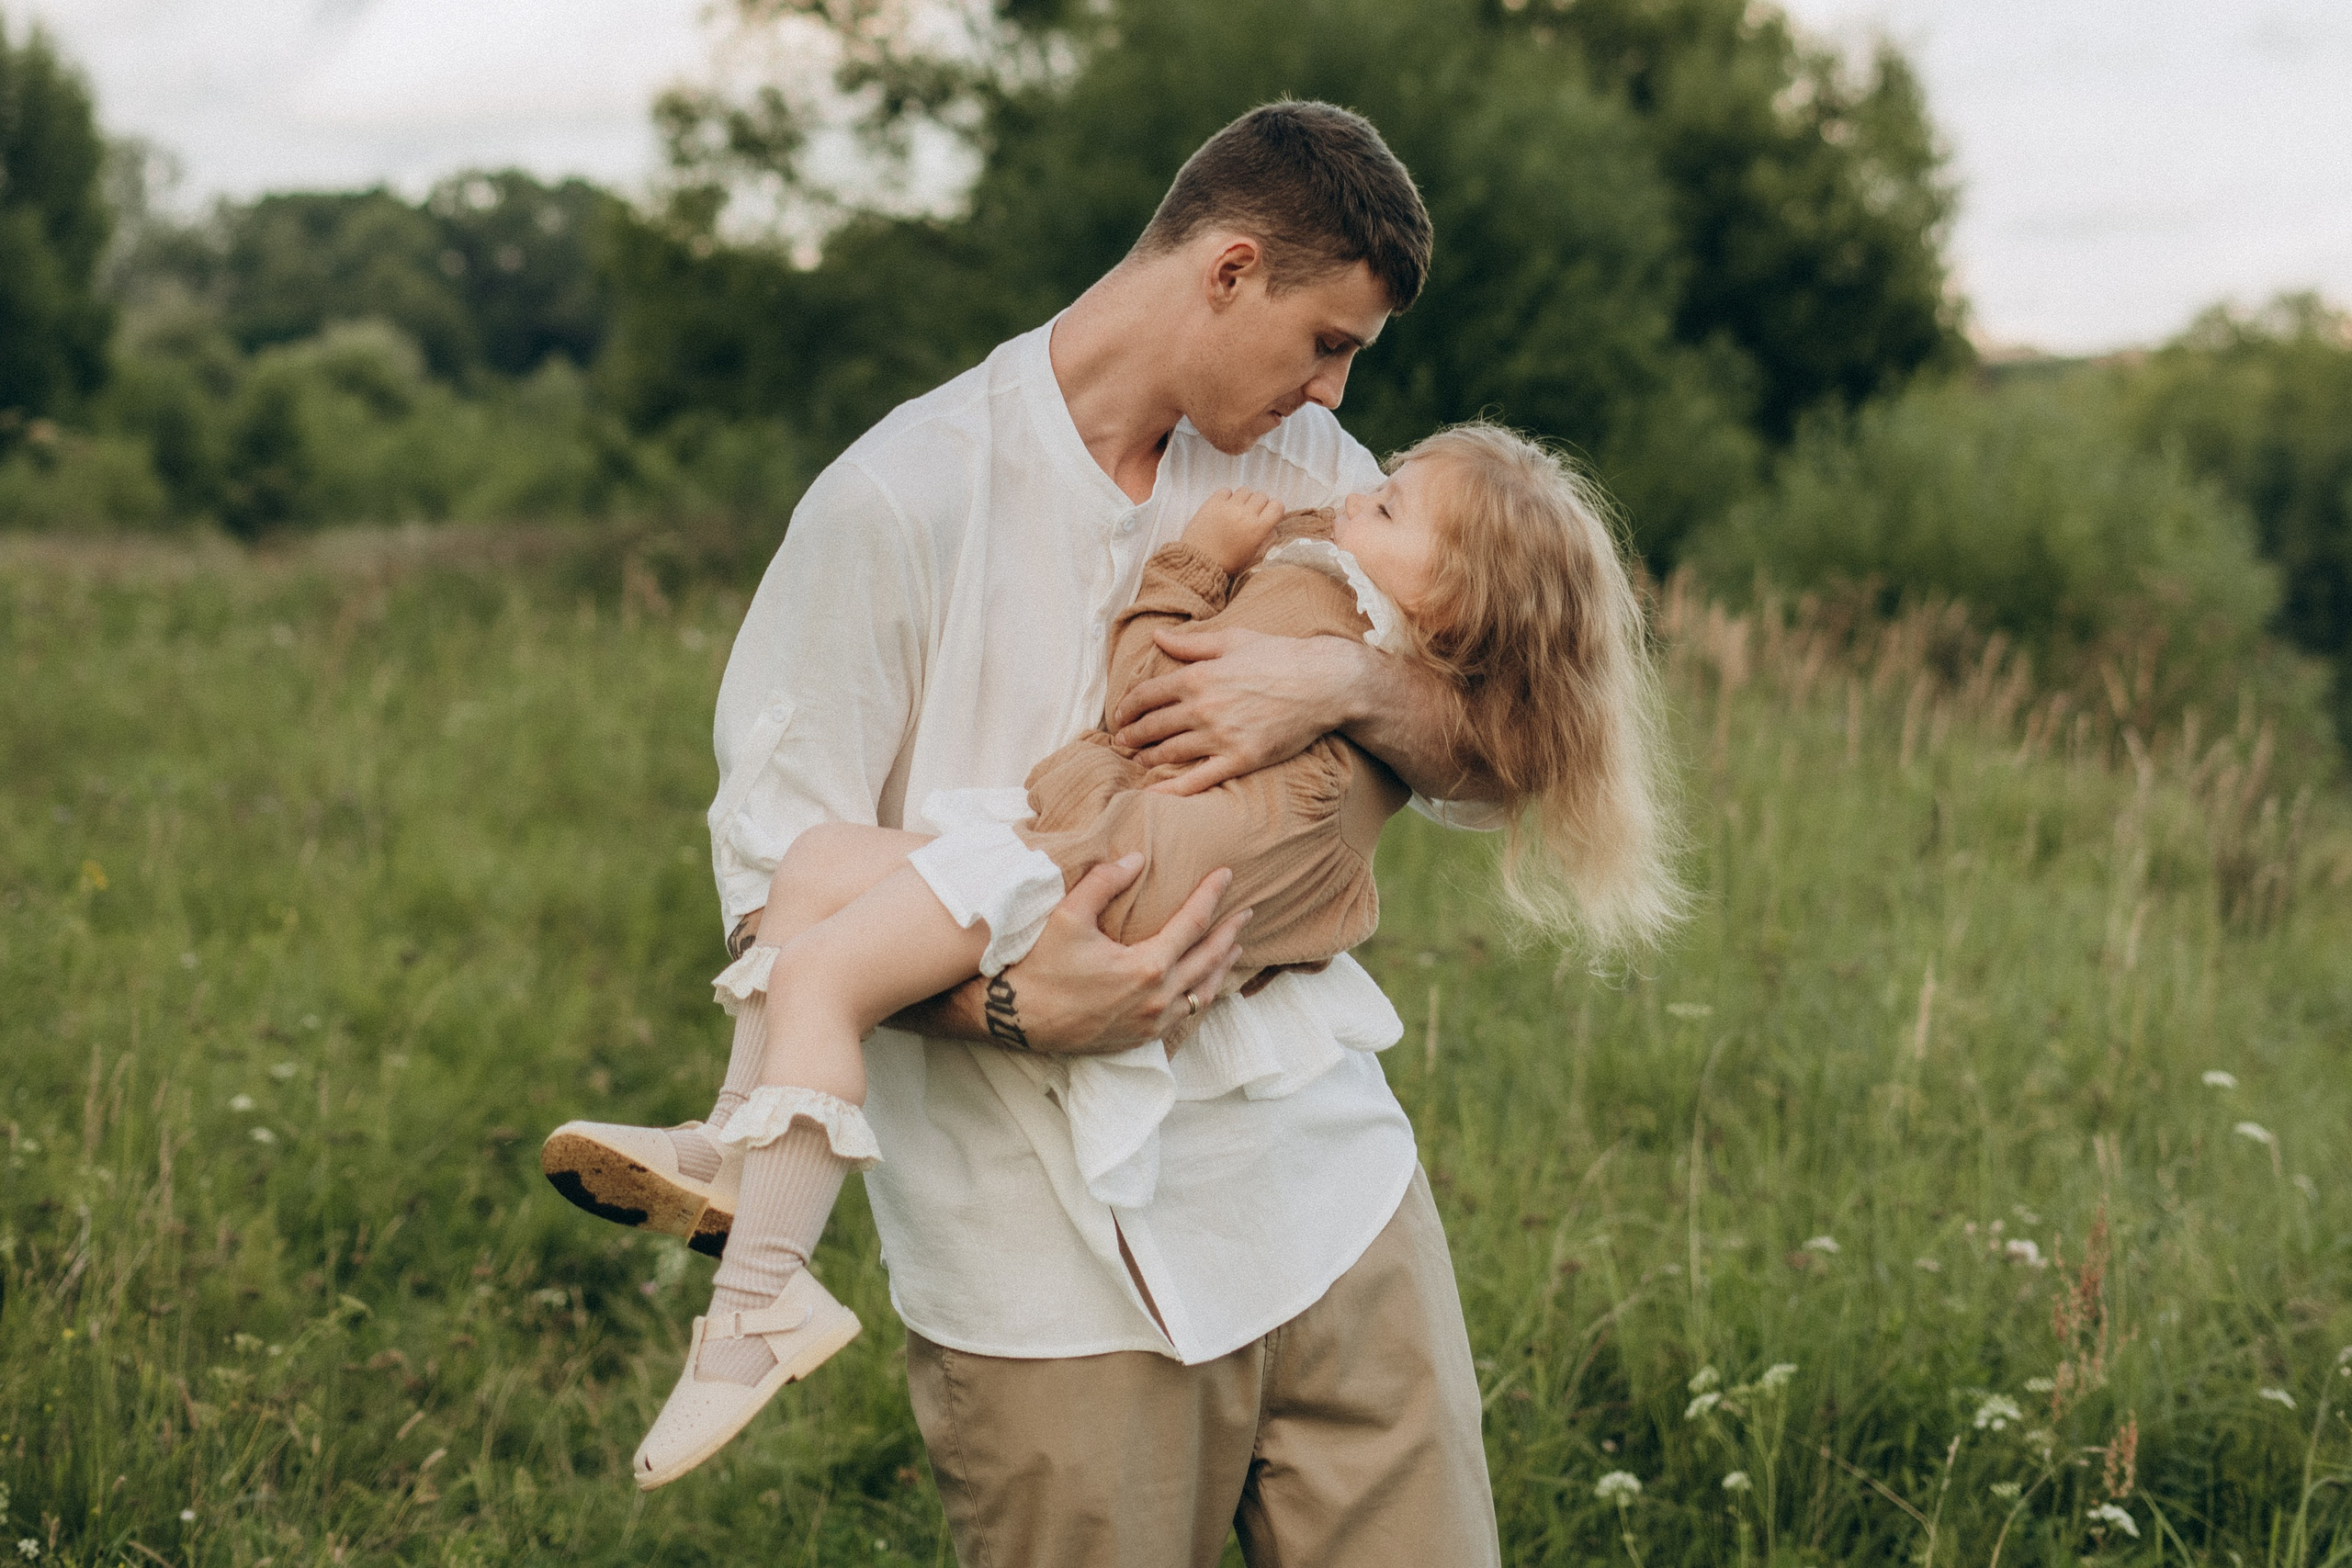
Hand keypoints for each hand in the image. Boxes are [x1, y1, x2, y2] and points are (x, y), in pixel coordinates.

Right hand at [971, 854, 1252, 1054]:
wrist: (1017, 1019)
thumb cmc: (1040, 966)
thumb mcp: (1067, 916)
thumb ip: (1104, 882)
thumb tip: (1135, 858)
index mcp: (1146, 967)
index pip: (1193, 923)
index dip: (1212, 895)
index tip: (1226, 875)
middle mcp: (1156, 999)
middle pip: (1208, 960)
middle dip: (1229, 933)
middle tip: (1246, 913)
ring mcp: (1150, 1023)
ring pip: (1201, 994)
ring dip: (1220, 968)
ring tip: (1233, 948)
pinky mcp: (1139, 1038)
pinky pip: (1184, 1017)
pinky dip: (1200, 995)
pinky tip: (1202, 985)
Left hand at [1111, 627, 1361, 794]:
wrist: (1323, 683)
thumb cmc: (1280, 656)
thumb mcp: (1232, 639)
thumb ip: (1191, 642)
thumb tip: (1156, 635)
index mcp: (1197, 676)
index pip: (1146, 695)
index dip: (1127, 707)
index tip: (1120, 715)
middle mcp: (1202, 708)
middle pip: (1152, 726)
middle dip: (1131, 736)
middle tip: (1121, 742)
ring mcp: (1220, 736)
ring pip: (1170, 753)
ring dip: (1147, 759)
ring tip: (1138, 762)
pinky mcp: (1240, 759)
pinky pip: (1197, 780)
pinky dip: (1172, 789)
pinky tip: (1155, 794)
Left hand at [1181, 487, 1285, 574]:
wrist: (1199, 561)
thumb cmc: (1227, 563)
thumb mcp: (1253, 555)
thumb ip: (1265, 539)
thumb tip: (1271, 527)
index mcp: (1258, 529)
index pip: (1277, 506)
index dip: (1274, 509)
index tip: (1267, 514)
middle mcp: (1246, 514)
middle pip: (1261, 496)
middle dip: (1258, 504)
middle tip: (1250, 514)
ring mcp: (1229, 506)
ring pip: (1245, 490)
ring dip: (1243, 499)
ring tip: (1236, 510)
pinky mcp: (1213, 502)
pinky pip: (1226, 490)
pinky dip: (1227, 497)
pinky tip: (1223, 508)